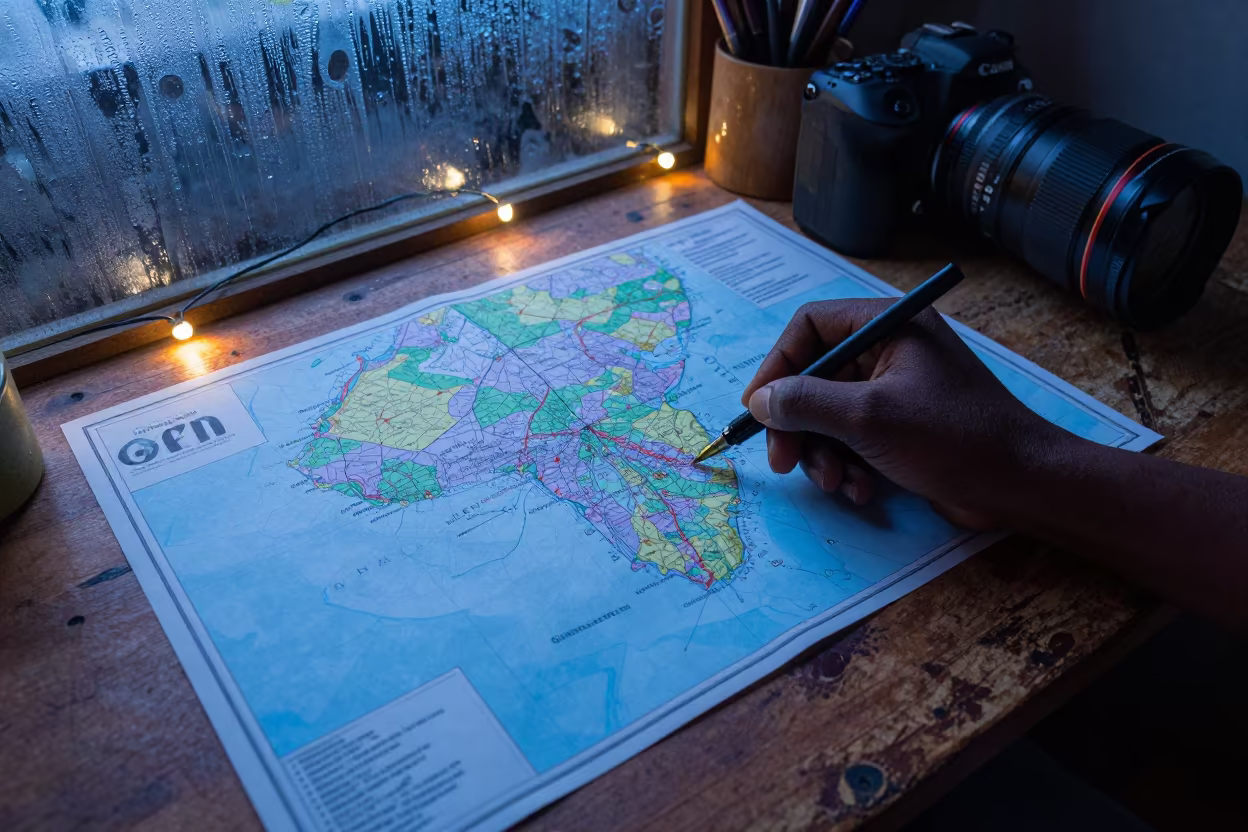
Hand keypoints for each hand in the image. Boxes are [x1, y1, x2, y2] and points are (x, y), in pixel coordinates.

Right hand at [742, 299, 1076, 527]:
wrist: (1020, 485)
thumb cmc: (952, 438)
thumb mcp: (868, 418)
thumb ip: (806, 403)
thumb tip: (759, 401)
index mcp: (887, 324)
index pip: (810, 328)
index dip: (777, 367)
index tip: (757, 410)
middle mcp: (889, 348)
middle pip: (814, 377)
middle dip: (798, 425)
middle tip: (783, 462)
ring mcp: (895, 388)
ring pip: (829, 414)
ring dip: (823, 453)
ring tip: (836, 483)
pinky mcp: (901, 426)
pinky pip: (853, 438)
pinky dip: (848, 464)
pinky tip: (862, 490)